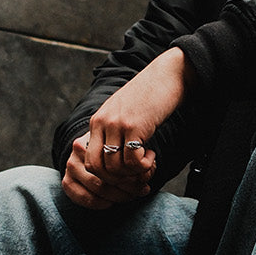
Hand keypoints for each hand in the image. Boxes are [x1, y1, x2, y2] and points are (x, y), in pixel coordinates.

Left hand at [61, 48, 193, 209]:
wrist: (166, 76)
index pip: (89, 161)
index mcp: (96, 121)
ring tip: (146, 163)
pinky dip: (143, 165)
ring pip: (116, 167)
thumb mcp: (122, 112)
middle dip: (117, 179)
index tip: (124, 174)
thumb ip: (112, 130)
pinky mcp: (135, 126)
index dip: (106, 175)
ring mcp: (117, 125)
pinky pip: (132, 160)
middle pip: (98, 168)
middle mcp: (103, 123)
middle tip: (135, 175)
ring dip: (133, 173)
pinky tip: (152, 155)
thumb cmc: (147, 96)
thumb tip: (112, 159)